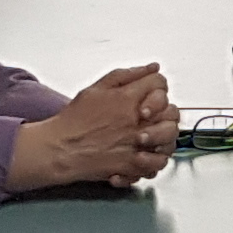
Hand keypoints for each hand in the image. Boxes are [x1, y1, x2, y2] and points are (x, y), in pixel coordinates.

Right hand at [8, 64, 178, 191]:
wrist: (61, 148)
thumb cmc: (75, 120)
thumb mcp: (97, 88)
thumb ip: (127, 75)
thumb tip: (152, 67)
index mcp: (127, 98)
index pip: (159, 82)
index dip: (156, 85)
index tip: (149, 93)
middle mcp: (136, 120)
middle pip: (172, 110)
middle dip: (164, 111)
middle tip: (151, 116)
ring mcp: (137, 143)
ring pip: (170, 137)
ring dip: (164, 135)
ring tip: (150, 136)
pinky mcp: (133, 164)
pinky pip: (159, 162)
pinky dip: (155, 159)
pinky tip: (145, 154)